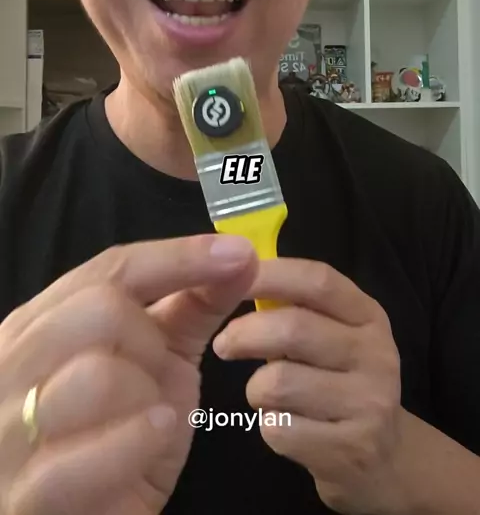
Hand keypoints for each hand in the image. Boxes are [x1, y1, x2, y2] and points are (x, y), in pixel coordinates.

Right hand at [0, 234, 256, 514]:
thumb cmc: (119, 435)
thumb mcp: (156, 363)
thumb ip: (190, 307)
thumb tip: (240, 256)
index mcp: (41, 322)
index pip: (110, 268)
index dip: (179, 257)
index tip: (239, 254)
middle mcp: (14, 363)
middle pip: (100, 308)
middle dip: (153, 340)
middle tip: (161, 376)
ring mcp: (10, 430)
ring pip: (98, 376)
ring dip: (147, 398)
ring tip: (150, 419)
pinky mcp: (24, 495)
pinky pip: (85, 456)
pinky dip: (137, 444)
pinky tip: (152, 440)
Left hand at [212, 258, 401, 514]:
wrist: (385, 460)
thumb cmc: (338, 381)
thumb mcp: (332, 333)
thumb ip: (293, 303)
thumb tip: (232, 269)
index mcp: (368, 314)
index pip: (317, 281)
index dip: (269, 275)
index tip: (226, 278)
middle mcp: (376, 353)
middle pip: (292, 329)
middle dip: (244, 334)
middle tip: (223, 344)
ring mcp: (368, 403)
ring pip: (278, 383)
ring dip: (256, 389)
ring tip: (266, 395)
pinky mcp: (351, 450)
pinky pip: (279, 429)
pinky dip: (269, 427)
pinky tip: (286, 427)